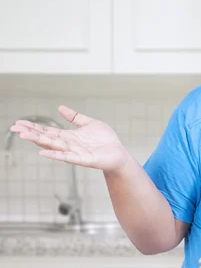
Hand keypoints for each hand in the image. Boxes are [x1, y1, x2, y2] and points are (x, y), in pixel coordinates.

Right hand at [9, 105, 130, 172]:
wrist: (119, 154)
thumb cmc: (105, 140)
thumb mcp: (89, 123)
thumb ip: (75, 117)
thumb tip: (60, 107)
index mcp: (69, 137)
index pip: (48, 131)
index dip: (34, 127)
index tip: (19, 123)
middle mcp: (69, 145)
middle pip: (46, 138)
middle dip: (31, 133)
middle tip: (14, 128)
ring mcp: (75, 152)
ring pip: (53, 146)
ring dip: (38, 141)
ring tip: (23, 136)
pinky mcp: (83, 159)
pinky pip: (67, 157)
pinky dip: (55, 154)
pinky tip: (42, 152)